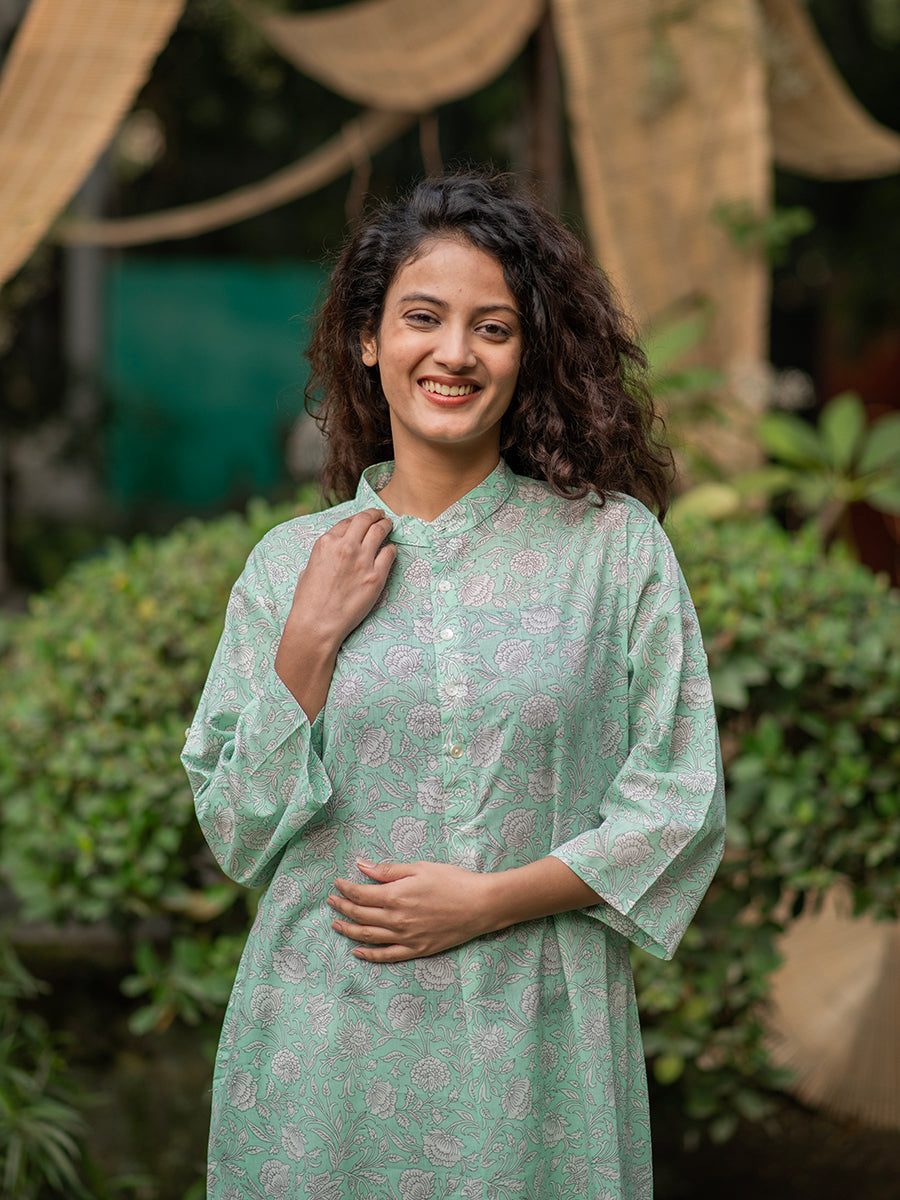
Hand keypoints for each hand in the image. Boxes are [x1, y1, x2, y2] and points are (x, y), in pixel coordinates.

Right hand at [275, 509, 395, 718]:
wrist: (317, 623)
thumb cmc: (309, 601)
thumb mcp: (309, 569)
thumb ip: (324, 555)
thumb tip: (333, 553)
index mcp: (326, 543)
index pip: (347, 521)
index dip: (358, 518)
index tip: (364, 518)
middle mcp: (345, 546)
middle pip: (366, 520)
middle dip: (375, 515)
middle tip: (381, 515)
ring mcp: (362, 560)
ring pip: (380, 531)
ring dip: (386, 525)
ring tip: (389, 525)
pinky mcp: (376, 576)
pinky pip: (390, 553)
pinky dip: (391, 549)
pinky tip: (391, 550)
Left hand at [328, 859, 495, 961]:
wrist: (480, 905)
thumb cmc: (452, 881)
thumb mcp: (419, 868)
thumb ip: (388, 870)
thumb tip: (362, 866)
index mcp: (396, 895)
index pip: (361, 894)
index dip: (345, 888)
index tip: (337, 884)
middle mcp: (396, 919)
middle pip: (360, 915)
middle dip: (342, 907)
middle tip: (331, 902)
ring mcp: (406, 937)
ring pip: (369, 937)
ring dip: (349, 931)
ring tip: (336, 925)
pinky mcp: (417, 949)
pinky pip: (387, 955)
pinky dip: (370, 955)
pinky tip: (359, 951)